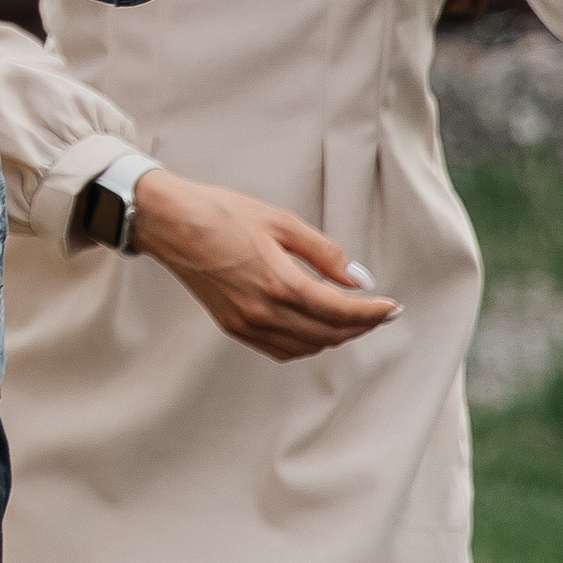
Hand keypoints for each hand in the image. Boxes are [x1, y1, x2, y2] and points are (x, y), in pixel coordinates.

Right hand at [130, 167, 401, 362]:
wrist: (169, 222)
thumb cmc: (223, 213)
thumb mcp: (281, 222)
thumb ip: (325, 254)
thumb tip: (361, 280)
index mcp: (279, 283)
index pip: (341, 311)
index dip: (373, 313)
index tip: (393, 307)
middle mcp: (264, 312)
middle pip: (328, 334)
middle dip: (360, 325)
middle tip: (379, 312)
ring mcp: (246, 324)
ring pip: (307, 347)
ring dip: (335, 336)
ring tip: (351, 318)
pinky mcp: (232, 326)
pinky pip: (281, 349)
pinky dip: (306, 344)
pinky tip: (314, 327)